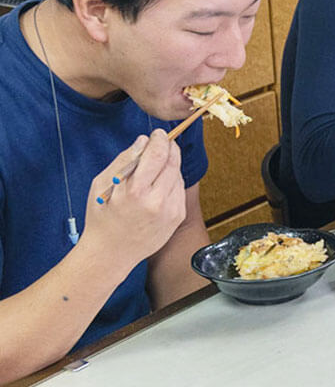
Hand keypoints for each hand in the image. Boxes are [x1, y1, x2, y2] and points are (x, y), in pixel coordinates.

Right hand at [79, 131, 185, 267]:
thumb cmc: (102, 217)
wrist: (111, 252)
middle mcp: (157, 201)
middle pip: (173, 162)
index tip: (158, 134)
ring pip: (178, 175)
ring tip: (155, 168)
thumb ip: (125, 160)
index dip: (160, 139)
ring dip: (170, 165)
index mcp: (136, 191)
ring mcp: (171, 210)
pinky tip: (158, 186)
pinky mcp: (178, 217)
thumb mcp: (102, 184)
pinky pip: (179, 190)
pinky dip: (172, 182)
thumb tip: (143, 141)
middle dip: (169, 147)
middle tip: (162, 141)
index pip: (157, 154)